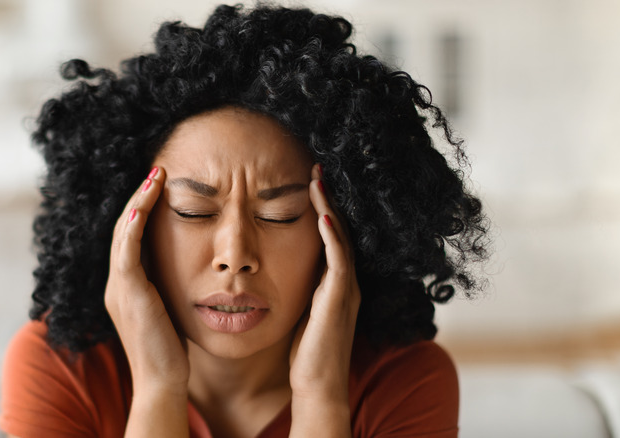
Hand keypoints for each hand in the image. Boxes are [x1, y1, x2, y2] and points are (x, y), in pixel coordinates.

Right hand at [105, 167, 189, 394]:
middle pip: (122, 228)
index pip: (130, 237)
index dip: (142, 209)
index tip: (161, 186)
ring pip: (122, 233)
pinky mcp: (127, 294)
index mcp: (126, 286)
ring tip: (156, 176)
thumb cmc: (173, 350)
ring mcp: (119, 288)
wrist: (163, 382)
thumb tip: (191, 267)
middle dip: (139, 197)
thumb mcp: (170, 309)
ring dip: (138, 202)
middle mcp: (117, 283)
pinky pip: (126, 252)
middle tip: (157, 170)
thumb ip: (170, 287)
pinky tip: (145, 204)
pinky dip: (133, 225)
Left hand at [289, 164, 360, 417]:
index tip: (307, 182)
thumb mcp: (298, 309)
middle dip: (327, 198)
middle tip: (316, 168)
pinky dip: (332, 235)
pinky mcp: (339, 299)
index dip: (320, 208)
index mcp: (333, 282)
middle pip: (338, 229)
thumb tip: (274, 266)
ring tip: (317, 179)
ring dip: (329, 207)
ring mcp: (345, 289)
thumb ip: (295, 286)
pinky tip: (322, 214)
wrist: (317, 385)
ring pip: (340, 238)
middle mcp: (344, 281)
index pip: (329, 236)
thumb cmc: (304, 351)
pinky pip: (339, 260)